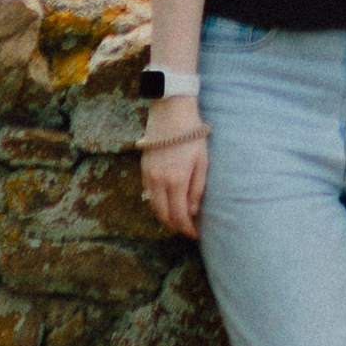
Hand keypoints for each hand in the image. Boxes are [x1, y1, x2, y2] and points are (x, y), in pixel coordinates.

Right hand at [140, 96, 207, 238]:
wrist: (172, 111)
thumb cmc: (192, 135)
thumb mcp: (202, 161)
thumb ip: (197, 189)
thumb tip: (192, 211)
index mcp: (176, 181)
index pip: (179, 215)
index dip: (187, 229)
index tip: (195, 234)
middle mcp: (158, 181)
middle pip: (164, 215)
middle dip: (176, 226)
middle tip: (187, 230)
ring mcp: (148, 175)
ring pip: (153, 206)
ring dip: (165, 217)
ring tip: (178, 220)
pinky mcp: (144, 168)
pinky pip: (148, 193)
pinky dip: (156, 204)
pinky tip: (166, 203)